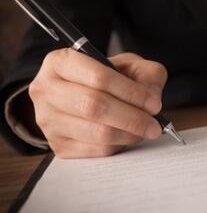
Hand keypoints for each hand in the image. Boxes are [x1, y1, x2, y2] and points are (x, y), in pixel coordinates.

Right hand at [28, 50, 166, 158]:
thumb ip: (147, 74)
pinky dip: (119, 145)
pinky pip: (97, 150)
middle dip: (133, 118)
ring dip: (130, 134)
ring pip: (97, 132)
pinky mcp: (58, 145)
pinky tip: (127, 136)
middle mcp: (46, 90)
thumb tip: (152, 100)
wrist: (84, 95)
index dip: (131, 92)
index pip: (98, 77)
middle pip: (94, 107)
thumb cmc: (107, 77)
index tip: (154, 103)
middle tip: (155, 125)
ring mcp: (48, 120)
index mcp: (60, 62)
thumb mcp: (129, 65)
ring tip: (145, 129)